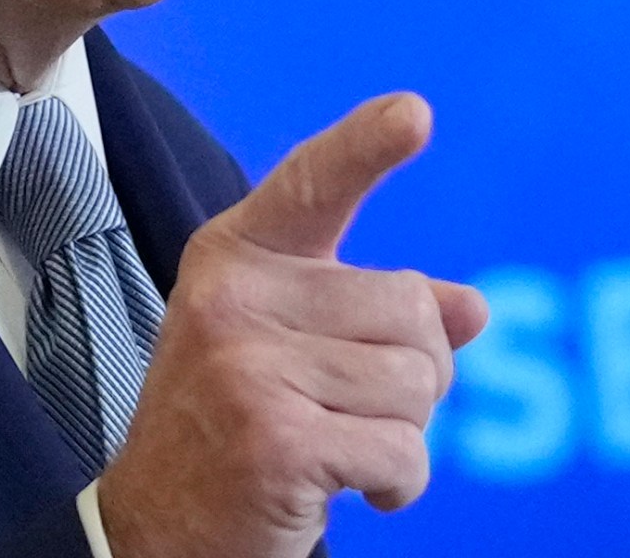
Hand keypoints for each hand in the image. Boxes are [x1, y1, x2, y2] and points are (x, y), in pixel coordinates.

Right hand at [97, 93, 488, 557]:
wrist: (157, 533)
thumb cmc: (232, 431)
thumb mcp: (293, 350)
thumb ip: (376, 317)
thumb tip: (473, 309)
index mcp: (235, 258)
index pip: (312, 185)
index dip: (366, 146)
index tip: (415, 112)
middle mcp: (234, 298)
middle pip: (412, 307)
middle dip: (415, 373)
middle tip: (356, 411)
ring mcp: (248, 367)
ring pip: (417, 384)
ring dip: (404, 435)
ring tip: (341, 447)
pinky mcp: (276, 439)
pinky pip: (404, 452)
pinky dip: (399, 485)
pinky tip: (352, 491)